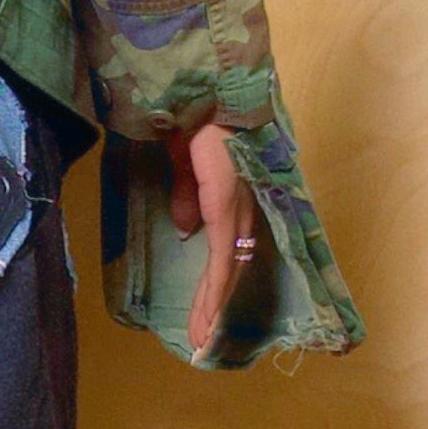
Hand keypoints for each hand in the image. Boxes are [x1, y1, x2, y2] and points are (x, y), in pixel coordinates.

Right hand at [160, 120, 251, 358]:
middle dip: (213, 308)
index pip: (228, 250)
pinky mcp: (227, 207)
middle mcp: (242, 207)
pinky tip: (208, 316)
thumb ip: (188, 193)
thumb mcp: (184, 159)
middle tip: (200, 342)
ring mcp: (238, 208)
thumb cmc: (195, 112)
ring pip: (230, 271)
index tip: (205, 315)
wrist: (206, 86)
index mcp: (231, 196)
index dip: (216, 285)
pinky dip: (216, 290)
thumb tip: (185, 228)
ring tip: (200, 340)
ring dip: (212, 307)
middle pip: (231, 268)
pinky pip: (223, 257)